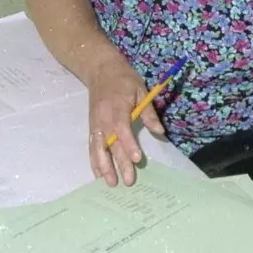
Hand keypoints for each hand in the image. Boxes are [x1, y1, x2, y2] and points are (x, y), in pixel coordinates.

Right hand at [87, 59, 164, 186]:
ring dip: (104, 167)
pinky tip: (98, 174)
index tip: (137, 159)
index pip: (122, 129)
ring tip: (111, 183)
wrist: (100, 69)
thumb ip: (148, 112)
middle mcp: (103, 118)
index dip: (129, 144)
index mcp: (116, 108)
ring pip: (98, 148)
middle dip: (119, 163)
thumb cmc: (123, 79)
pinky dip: (94, 161)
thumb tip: (160, 131)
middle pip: (111, 144)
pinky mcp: (92, 127)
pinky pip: (92, 147)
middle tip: (129, 180)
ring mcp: (95, 124)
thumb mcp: (140, 90)